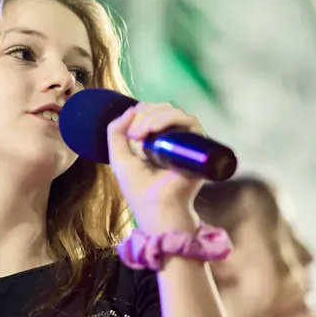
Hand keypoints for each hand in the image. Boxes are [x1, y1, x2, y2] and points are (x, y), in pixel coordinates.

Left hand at [106, 102, 205, 233]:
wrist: (156, 207)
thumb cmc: (139, 188)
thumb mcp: (119, 157)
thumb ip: (115, 132)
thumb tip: (131, 109)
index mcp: (158, 139)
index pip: (152, 112)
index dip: (140, 114)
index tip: (129, 133)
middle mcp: (175, 137)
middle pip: (163, 109)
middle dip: (144, 115)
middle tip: (134, 135)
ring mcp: (188, 141)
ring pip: (175, 112)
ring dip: (154, 117)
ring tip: (141, 134)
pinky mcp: (199, 145)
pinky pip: (190, 121)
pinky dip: (170, 119)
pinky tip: (154, 130)